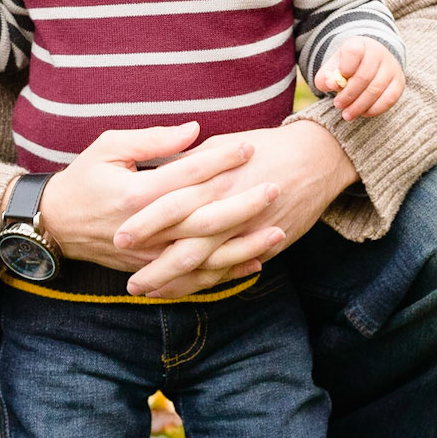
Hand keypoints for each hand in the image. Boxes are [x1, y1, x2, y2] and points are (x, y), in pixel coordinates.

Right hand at [39, 123, 284, 292]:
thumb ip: (153, 140)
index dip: (220, 160)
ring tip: (279, 230)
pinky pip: (194, 277)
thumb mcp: (109, 147)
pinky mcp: (151, 270)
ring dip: (244, 245)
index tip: (250, 146)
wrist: (55, 225)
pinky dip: (226, 272)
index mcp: (136, 194)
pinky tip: (255, 262)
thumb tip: (194, 130)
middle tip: (275, 187)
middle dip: (243, 204)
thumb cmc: (83, 179)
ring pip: (205, 254)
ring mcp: (149, 254)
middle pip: (204, 218)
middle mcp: (145, 228)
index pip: (188, 175)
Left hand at [112, 121, 356, 296]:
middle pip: (186, 244)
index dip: (145, 223)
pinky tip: (183, 290)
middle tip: (129, 282)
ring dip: (175, 282)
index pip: (171, 205)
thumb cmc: (265, 147)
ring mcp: (249, 231)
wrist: (317, 158)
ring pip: (206, 266)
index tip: (119, 237)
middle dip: (156, 266)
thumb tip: (156, 172)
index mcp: (215, 180)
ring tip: (146, 293)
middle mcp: (229, 209)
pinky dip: (206, 283)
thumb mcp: (222, 144)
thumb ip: (188, 161)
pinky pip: (230, 270)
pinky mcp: (265, 245)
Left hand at [314, 37, 404, 118]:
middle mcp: (378, 52)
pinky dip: (374, 109)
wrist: (369, 64)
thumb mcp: (332, 69)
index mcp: (359, 44)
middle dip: (348, 95)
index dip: (344, 69)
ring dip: (359, 105)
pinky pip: (388, 99)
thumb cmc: (346, 67)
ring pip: (375, 89)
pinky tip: (363, 113)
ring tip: (347, 114)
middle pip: (363, 76)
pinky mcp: (398, 81)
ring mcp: (391, 66)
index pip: (353, 52)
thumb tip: (331, 83)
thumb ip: (325, 77)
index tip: (335, 84)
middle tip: (338, 105)